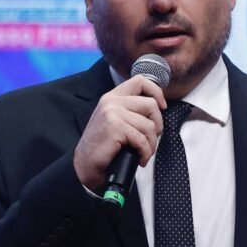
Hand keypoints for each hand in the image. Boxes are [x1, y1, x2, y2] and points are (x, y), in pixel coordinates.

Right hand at [74, 76, 166, 190]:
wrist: (85, 165)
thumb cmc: (101, 147)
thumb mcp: (113, 120)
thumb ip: (130, 110)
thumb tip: (157, 109)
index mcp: (112, 97)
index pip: (140, 81)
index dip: (156, 92)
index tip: (162, 106)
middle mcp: (112, 102)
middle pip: (151, 104)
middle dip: (157, 125)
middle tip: (151, 138)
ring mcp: (113, 113)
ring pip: (149, 125)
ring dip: (151, 143)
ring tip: (144, 152)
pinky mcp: (115, 127)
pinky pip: (142, 139)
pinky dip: (145, 152)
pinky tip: (140, 158)